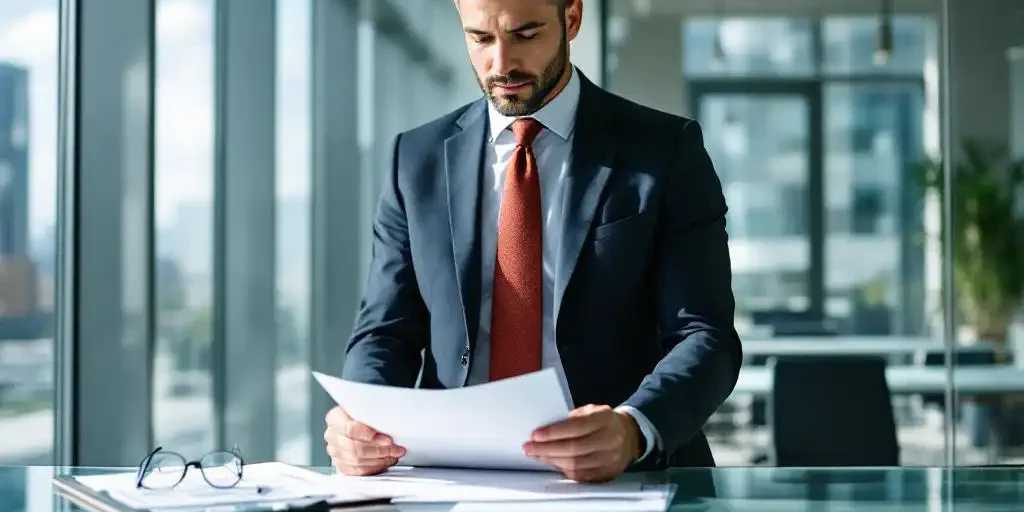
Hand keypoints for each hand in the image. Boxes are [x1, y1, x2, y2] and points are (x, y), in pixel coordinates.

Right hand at [324, 406, 405, 475]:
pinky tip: (384, 462)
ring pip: (357, 461)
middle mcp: (331, 435)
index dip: (370, 436)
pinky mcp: (340, 464)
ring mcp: (334, 451)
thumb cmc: (364, 415)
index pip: (350, 429)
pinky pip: (357, 471)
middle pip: (355, 447)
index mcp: (335, 418)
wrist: (357, 423)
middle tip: (395, 448)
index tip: (387, 439)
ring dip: (379, 460)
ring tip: (393, 454)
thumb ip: (373, 414)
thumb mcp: (367, 408)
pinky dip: (373, 468)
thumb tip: (390, 422)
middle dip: (379, 450)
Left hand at [523, 404, 642, 482]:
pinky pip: (580, 475)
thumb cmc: (604, 422)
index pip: (577, 426)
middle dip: (547, 449)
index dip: (554, 432)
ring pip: (575, 464)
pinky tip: (552, 462)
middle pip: (574, 448)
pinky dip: (562, 469)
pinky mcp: (606, 474)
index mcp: (605, 419)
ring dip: (552, 460)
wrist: (629, 437)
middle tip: (530, 447)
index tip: (536, 434)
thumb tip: (545, 427)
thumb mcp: (591, 411)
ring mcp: (610, 459)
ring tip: (537, 454)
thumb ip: (571, 418)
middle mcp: (611, 439)